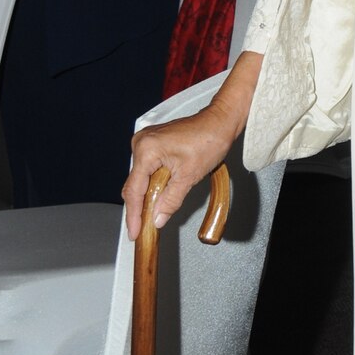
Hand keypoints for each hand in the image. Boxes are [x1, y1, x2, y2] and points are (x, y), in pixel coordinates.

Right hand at [121, 51, 260, 236]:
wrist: (220, 121)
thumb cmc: (209, 141)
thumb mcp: (190, 176)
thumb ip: (170, 200)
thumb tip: (157, 219)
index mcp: (146, 150)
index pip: (134, 190)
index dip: (134, 215)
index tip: (134, 232)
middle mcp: (141, 143)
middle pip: (134, 184)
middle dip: (138, 208)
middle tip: (140, 230)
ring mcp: (146, 142)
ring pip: (140, 178)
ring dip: (145, 197)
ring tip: (147, 219)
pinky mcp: (153, 143)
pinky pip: (147, 169)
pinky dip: (151, 185)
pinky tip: (155, 199)